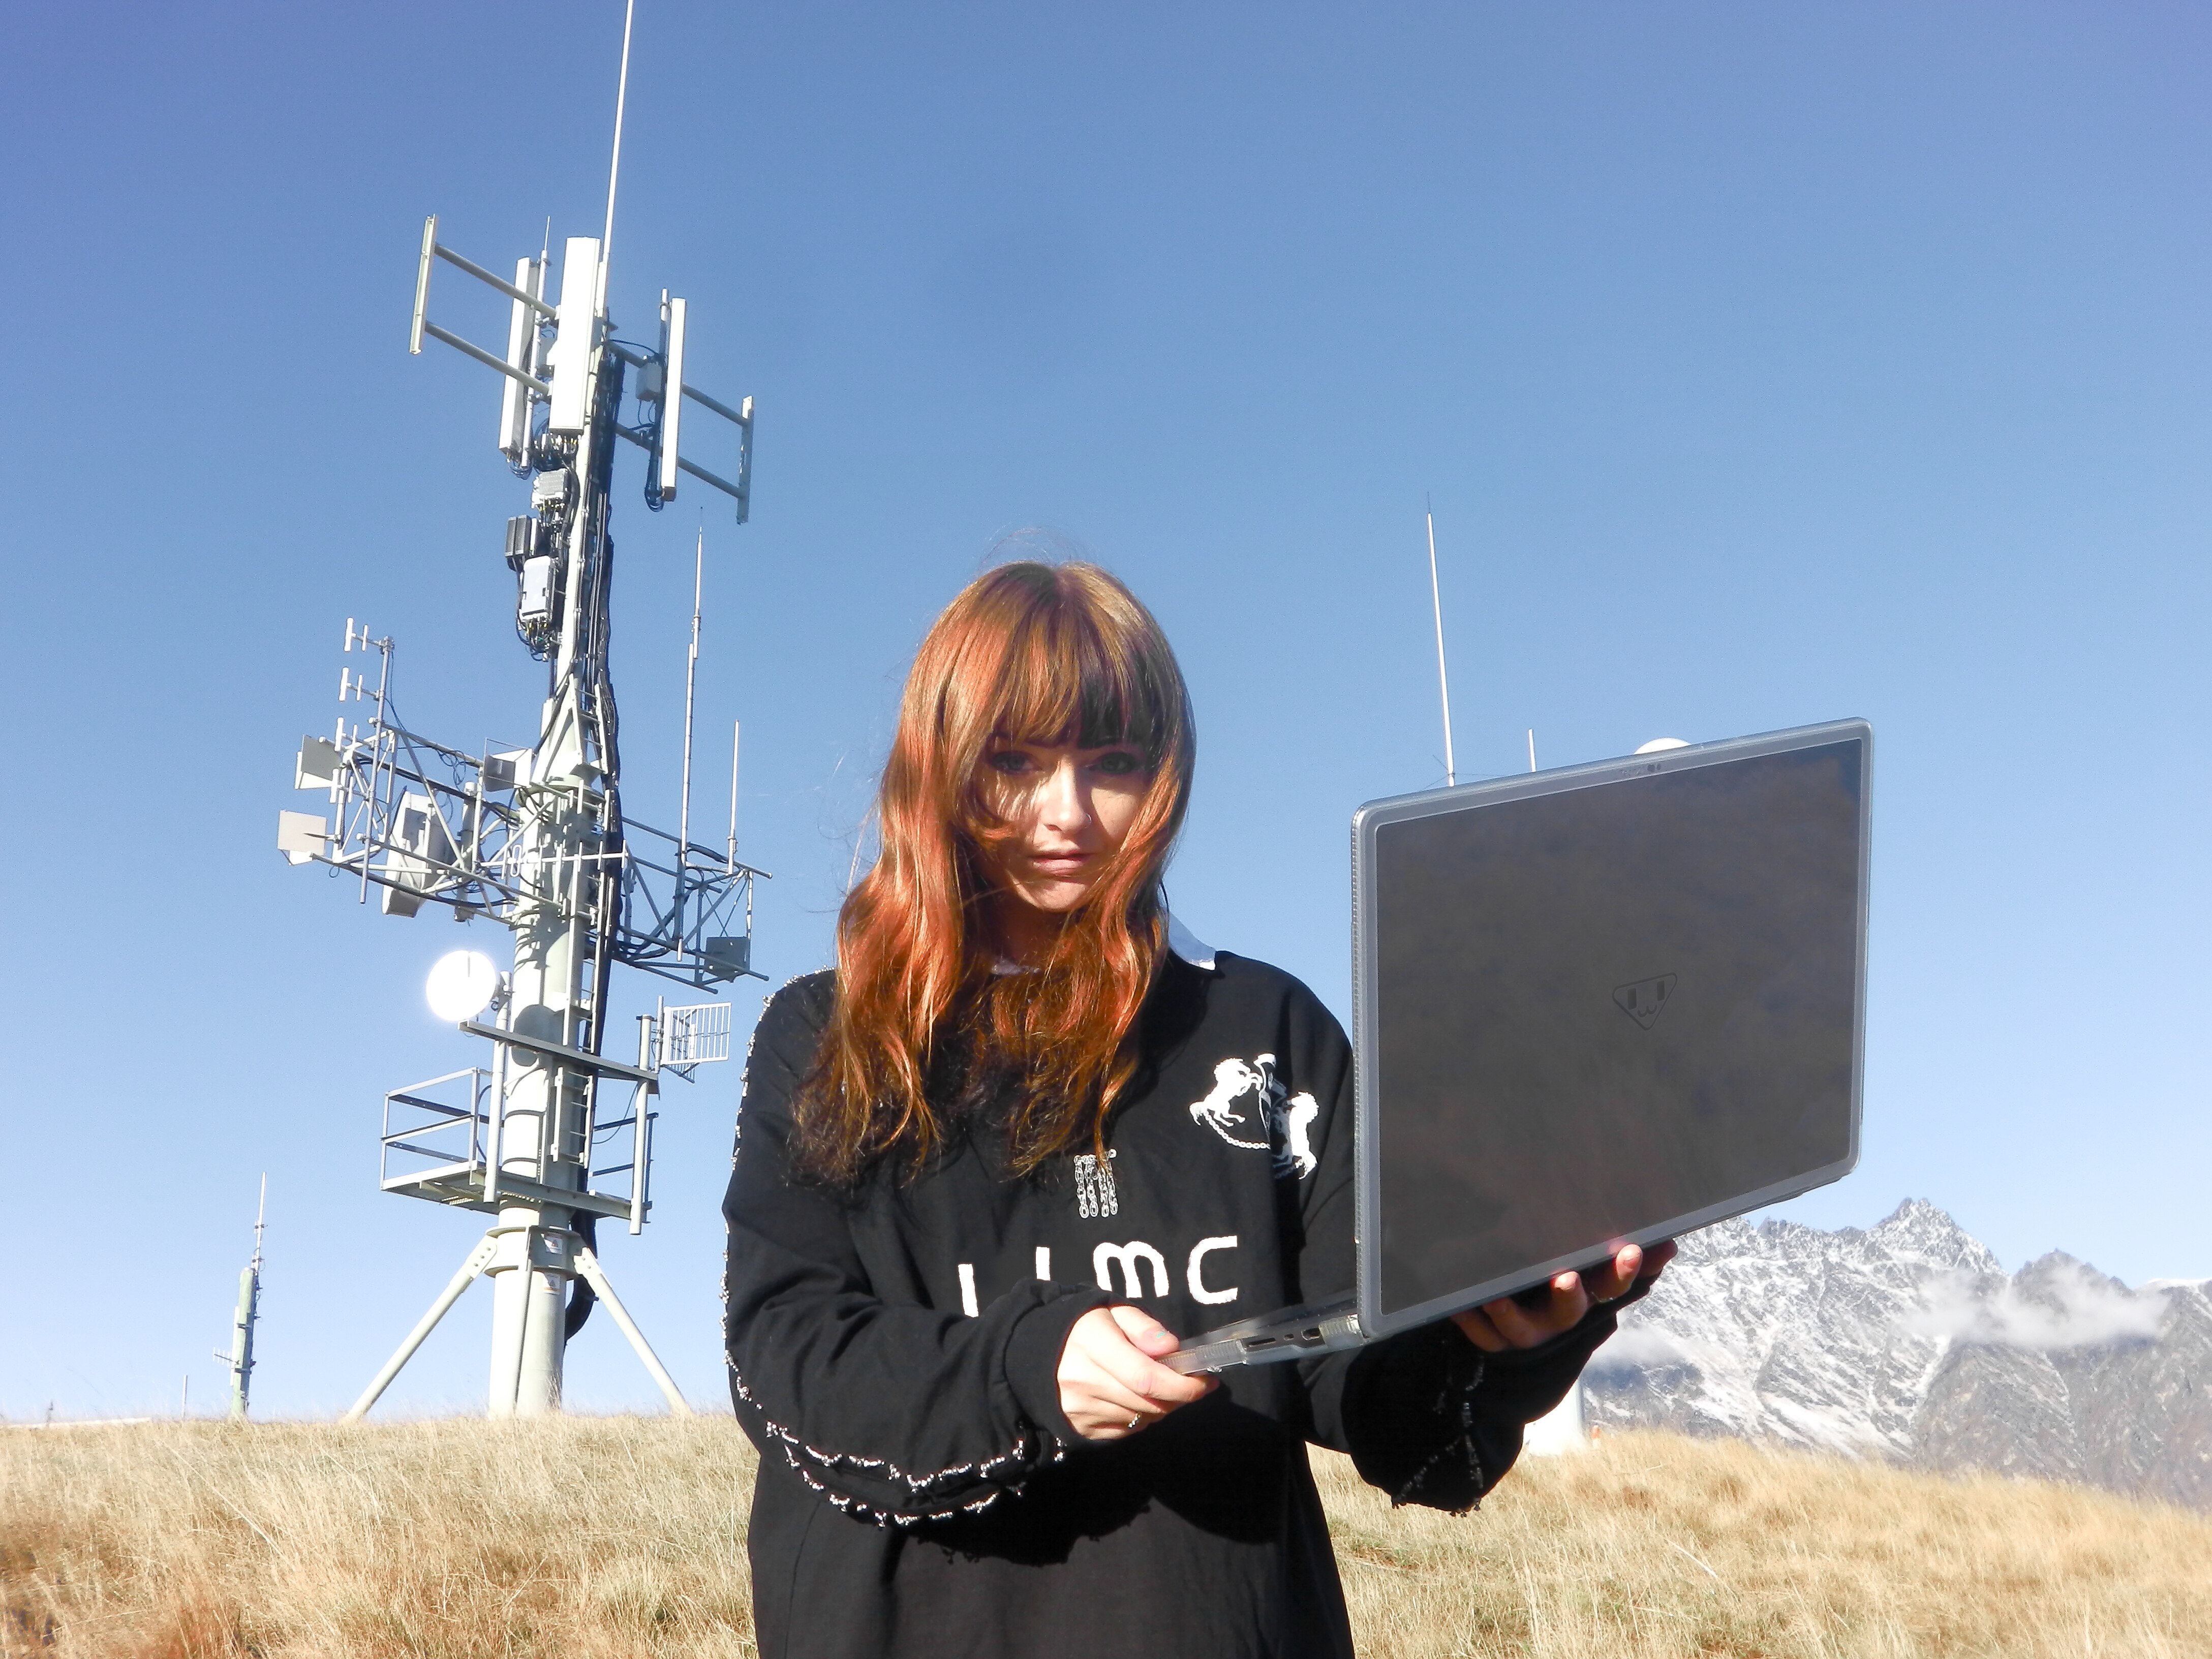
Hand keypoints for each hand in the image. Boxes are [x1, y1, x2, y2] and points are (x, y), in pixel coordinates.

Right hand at [1057, 1305, 1217, 1439]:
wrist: (1033, 1352)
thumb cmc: (1081, 1327)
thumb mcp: (1112, 1311)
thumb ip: (1143, 1327)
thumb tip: (1171, 1348)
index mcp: (1092, 1344)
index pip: (1146, 1377)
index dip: (1183, 1385)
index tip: (1205, 1380)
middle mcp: (1083, 1381)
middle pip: (1148, 1402)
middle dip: (1179, 1396)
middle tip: (1192, 1383)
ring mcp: (1079, 1409)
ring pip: (1140, 1419)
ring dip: (1161, 1407)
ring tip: (1162, 1387)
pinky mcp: (1079, 1428)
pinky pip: (1125, 1431)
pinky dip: (1141, 1418)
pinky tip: (1137, 1399)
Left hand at [1450, 1238, 1677, 1352]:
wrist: (1528, 1340)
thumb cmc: (1563, 1288)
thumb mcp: (1595, 1273)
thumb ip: (1627, 1258)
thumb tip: (1668, 1243)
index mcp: (1588, 1296)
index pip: (1612, 1286)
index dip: (1622, 1271)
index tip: (1628, 1250)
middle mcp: (1559, 1318)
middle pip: (1569, 1311)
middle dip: (1570, 1296)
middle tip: (1567, 1278)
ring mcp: (1527, 1332)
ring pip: (1521, 1330)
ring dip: (1510, 1314)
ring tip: (1495, 1296)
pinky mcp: (1496, 1340)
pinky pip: (1482, 1337)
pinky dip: (1470, 1322)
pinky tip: (1459, 1305)